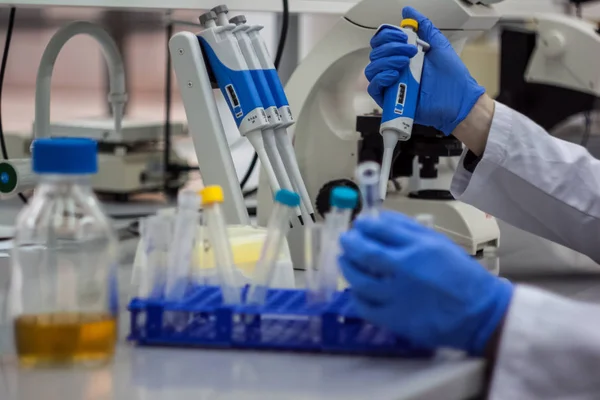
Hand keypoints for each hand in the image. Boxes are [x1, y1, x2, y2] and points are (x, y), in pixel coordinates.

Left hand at [338, 211, 512, 354]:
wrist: (480, 313)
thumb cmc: (461, 275)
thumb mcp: (440, 243)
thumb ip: (409, 229)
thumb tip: (380, 218)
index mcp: (418, 248)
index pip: (381, 230)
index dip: (364, 225)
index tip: (358, 224)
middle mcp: (405, 270)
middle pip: (365, 253)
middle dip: (350, 243)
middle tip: (345, 239)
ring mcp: (398, 296)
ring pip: (360, 280)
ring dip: (348, 267)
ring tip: (344, 260)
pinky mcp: (395, 320)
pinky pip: (365, 307)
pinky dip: (356, 296)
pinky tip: (356, 290)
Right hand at [365, 7, 485, 135]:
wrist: (458, 100)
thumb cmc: (452, 77)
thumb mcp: (438, 45)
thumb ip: (424, 27)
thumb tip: (408, 11)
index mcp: (403, 56)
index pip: (382, 42)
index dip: (387, 36)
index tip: (403, 35)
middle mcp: (394, 69)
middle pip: (375, 54)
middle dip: (391, 47)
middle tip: (409, 50)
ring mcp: (391, 85)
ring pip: (372, 69)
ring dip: (387, 61)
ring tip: (405, 62)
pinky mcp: (390, 100)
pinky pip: (374, 88)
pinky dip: (382, 78)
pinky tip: (395, 75)